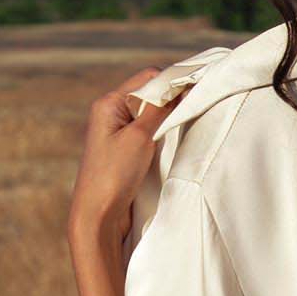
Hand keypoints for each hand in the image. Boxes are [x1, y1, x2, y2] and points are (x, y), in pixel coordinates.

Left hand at [66, 71, 183, 295]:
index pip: (148, 78)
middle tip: (197, 104)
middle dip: (173, 98)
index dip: (174, 81)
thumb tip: (179, 87)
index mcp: (108, 104)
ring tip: (188, 121)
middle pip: (150, 94)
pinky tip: (175, 138)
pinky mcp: (126, 152)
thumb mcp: (140, 137)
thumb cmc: (113, 176)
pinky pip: (149, 132)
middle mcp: (111, 114)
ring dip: (169, 116)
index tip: (199, 88)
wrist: (97, 217)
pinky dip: (164, 132)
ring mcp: (118, 133)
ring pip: (152, 113)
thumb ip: (159, 109)